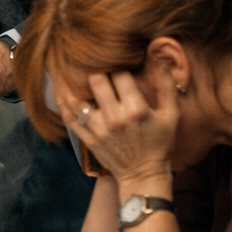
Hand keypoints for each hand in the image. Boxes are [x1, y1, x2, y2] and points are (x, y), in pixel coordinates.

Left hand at [56, 68, 178, 188]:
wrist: (144, 174)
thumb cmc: (160, 143)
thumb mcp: (171, 114)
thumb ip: (166, 85)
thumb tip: (159, 56)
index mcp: (136, 110)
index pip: (120, 75)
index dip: (119, 65)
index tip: (118, 64)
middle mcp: (115, 118)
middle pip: (95, 81)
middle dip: (96, 70)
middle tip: (95, 66)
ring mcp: (98, 130)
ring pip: (76, 98)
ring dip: (72, 82)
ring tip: (69, 70)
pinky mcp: (87, 139)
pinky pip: (68, 117)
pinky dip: (62, 102)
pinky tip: (60, 89)